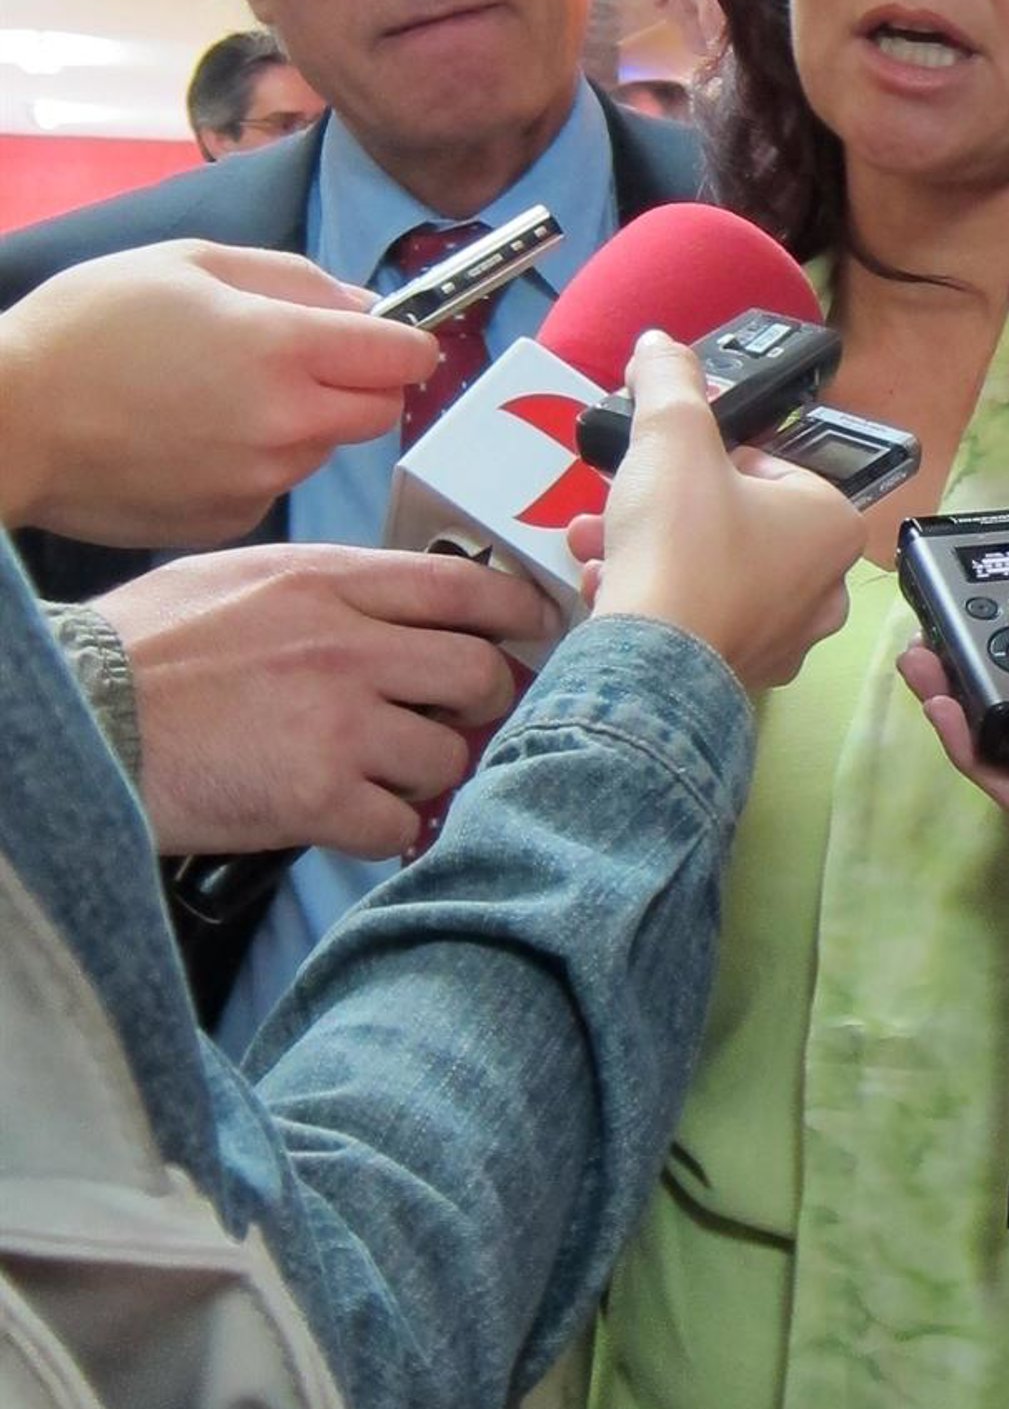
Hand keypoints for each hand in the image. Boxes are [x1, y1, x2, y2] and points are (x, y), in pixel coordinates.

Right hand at [0, 243, 437, 543]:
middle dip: (363, 382)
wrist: (8, 421)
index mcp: (283, 348)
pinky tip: (194, 439)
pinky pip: (274, 484)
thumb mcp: (192, 262)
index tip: (391, 336)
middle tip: (303, 360)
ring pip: (326, 447)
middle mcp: (285, 423)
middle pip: (382, 410)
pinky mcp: (230, 521)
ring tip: (223, 397)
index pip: (404, 356)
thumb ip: (296, 280)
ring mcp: (259, 481)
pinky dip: (255, 462)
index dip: (405, 341)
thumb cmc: (87, 328)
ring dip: (304, 422)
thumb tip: (366, 305)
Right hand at [93, 544, 559, 857]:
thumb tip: (392, 603)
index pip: (467, 588)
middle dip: (478, 704)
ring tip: (373, 774)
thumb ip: (326, 587)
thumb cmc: (144, 648)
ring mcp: (339, 722)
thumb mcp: (240, 577)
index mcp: (331, 582)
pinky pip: (398, 825)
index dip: (516, 614)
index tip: (529, 633)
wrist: (80, 714)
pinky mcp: (316, 797)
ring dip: (422, 774)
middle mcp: (350, 645)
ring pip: (446, 757)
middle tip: (449, 720)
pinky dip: (380, 832)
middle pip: (480, 675)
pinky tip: (342, 819)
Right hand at [569, 331, 863, 687]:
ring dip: (646, 549)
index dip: (708, 457)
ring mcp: (783, 638)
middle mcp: (823, 586)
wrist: (650, 663)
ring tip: (593, 541)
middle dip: (663, 508)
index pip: (769, 467)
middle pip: (733, 522)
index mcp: (832, 524)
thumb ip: (671, 381)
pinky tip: (606, 589)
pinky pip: (694, 620)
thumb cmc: (683, 544)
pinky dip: (652, 598)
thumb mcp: (674, 436)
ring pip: (708, 572)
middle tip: (618, 501)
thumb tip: (661, 346)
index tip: (667, 461)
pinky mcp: (738, 674)